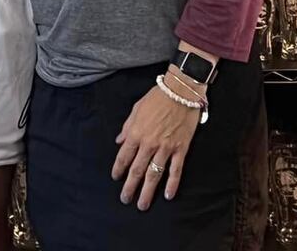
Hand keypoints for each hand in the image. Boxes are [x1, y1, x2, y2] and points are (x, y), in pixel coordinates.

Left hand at [112, 83, 201, 209]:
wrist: (180, 92)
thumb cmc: (157, 97)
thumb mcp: (136, 109)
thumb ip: (127, 127)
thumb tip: (119, 141)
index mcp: (136, 133)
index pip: (124, 156)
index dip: (118, 169)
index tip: (116, 179)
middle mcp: (149, 143)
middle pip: (137, 170)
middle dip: (130, 187)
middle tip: (125, 199)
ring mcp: (165, 148)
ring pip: (154, 174)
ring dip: (148, 191)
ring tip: (142, 204)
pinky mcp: (180, 149)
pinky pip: (175, 170)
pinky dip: (172, 184)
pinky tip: (168, 195)